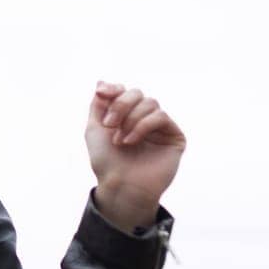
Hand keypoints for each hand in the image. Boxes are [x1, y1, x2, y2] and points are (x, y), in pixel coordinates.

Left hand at [85, 81, 185, 232]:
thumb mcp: (94, 129)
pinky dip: (142, 126)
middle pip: (137, 93)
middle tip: (109, 124)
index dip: (114, 90)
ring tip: (120, 141)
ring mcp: (160, 128)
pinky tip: (131, 141)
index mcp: (126, 117)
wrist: (119, 185)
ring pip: (150, 103)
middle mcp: (144, 119)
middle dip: (120, 105)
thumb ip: (99, 105)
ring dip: (130, 120)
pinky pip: (160, 116)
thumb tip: (102, 82)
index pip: (125, 91)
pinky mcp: (174, 136)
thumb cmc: (106, 162)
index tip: (101, 94)